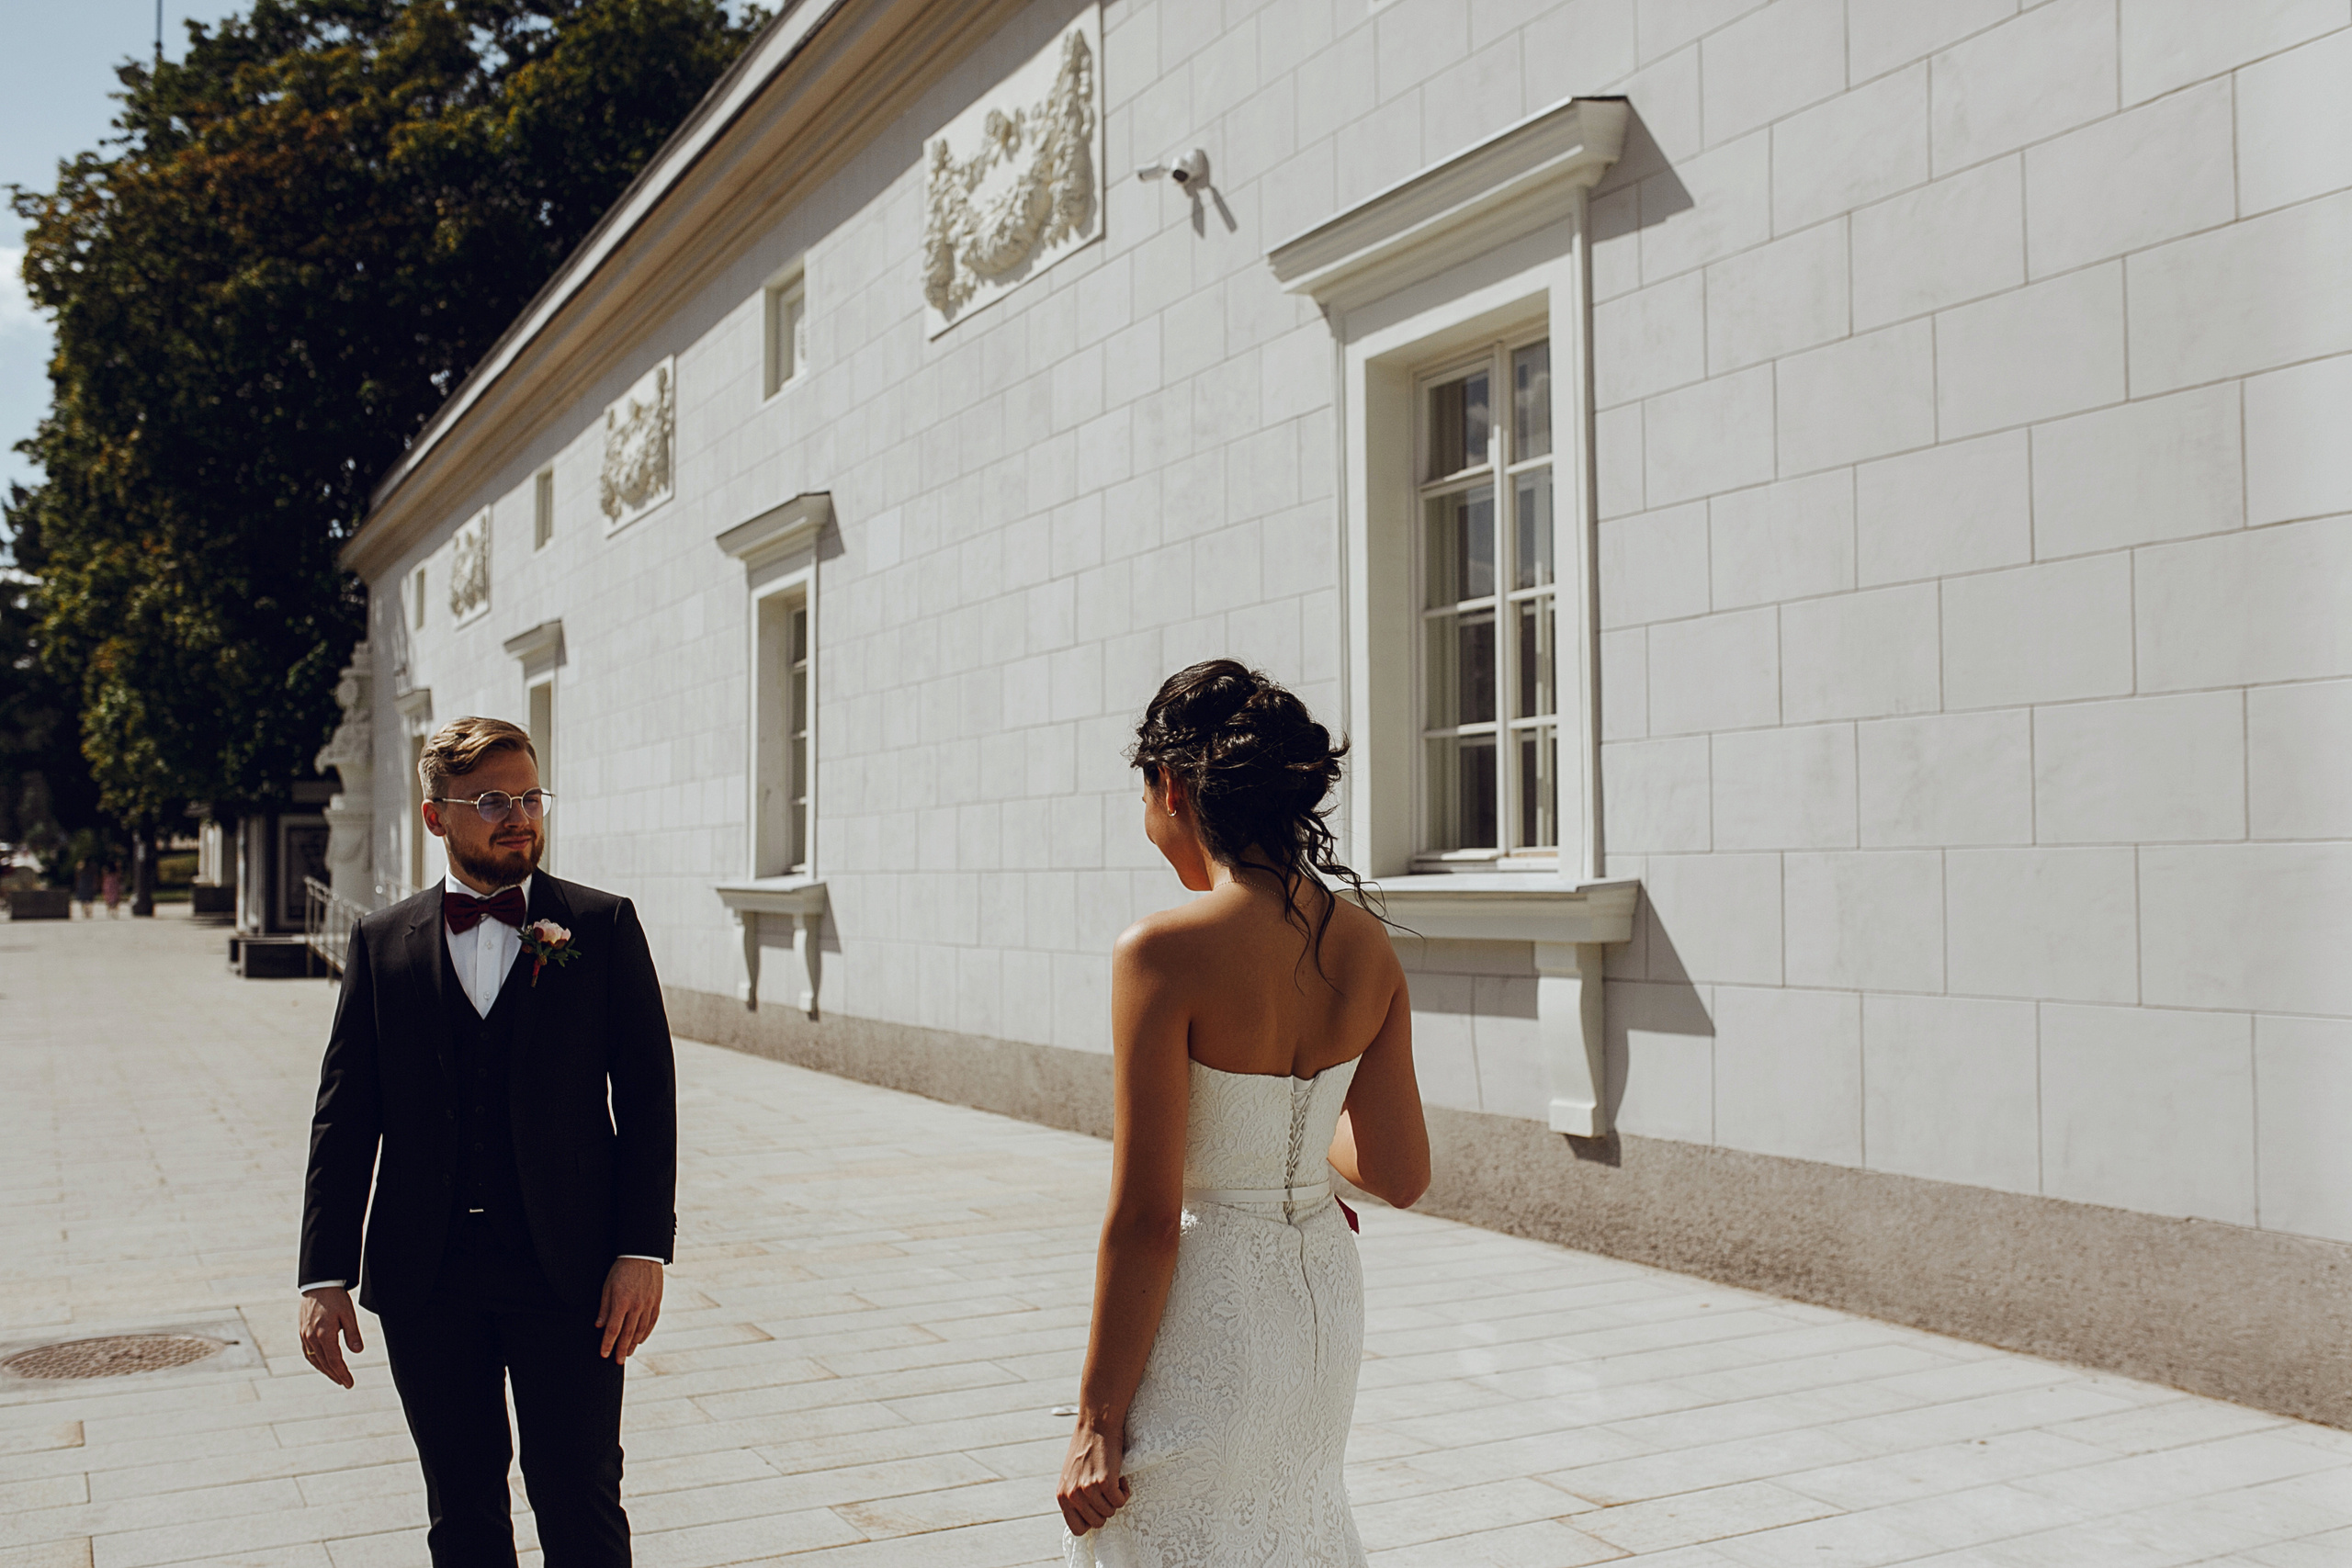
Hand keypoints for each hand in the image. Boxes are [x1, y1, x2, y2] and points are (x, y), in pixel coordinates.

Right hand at [298, 1286, 362, 1387]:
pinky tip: (322, 1364)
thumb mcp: (348, 1314)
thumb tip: (357, 1352)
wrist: (318, 1285)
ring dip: (325, 1370)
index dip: (342, 1374)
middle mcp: (312, 1338)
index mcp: (324, 1334)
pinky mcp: (302, 1332)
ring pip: (314, 1359)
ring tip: (335, 1377)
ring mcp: (305, 1336)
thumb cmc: (335, 1298)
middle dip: (335, 1375)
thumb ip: (353, 1334)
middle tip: (344, 1383)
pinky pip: (307, 1352)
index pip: (334, 1361)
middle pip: (324, 1363)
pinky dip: (315, 1362)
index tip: (350, 1383)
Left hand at [597, 1257, 663, 1360]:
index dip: (608, 1344)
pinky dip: (646, 1333)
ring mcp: (648, 1305)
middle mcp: (637, 1306)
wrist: (642, 1255)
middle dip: (621, 1349)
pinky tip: (640, 1340)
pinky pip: (652, 1322)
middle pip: (628, 1334)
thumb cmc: (621, 1270)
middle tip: (617, 1362)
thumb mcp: (607, 1286)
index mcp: (622, 1302)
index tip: (604, 1354)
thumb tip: (600, 1326)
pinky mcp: (657, 1302)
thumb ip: (605, 1307)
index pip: (613, 1329)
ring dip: (633, 1344)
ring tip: (627, 1353)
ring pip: (641, 1330)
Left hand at [1056, 1418, 1130, 1535]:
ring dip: (1116, 1498)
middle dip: (1106, 1508)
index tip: (1098, 1507)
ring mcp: (1087, 1490)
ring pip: (1110, 1512)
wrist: (1096, 1424)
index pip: (1077, 1529)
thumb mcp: (1072, 1477)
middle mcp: (1072, 1496)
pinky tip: (1120, 1477)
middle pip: (1097, 1523)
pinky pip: (1120, 1501)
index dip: (1091, 1521)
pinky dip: (1124, 1491)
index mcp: (1062, 1496)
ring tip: (1112, 1479)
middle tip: (1106, 1489)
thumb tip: (1087, 1519)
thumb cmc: (1087, 1449)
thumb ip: (1075, 1497)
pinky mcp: (1104, 1482)